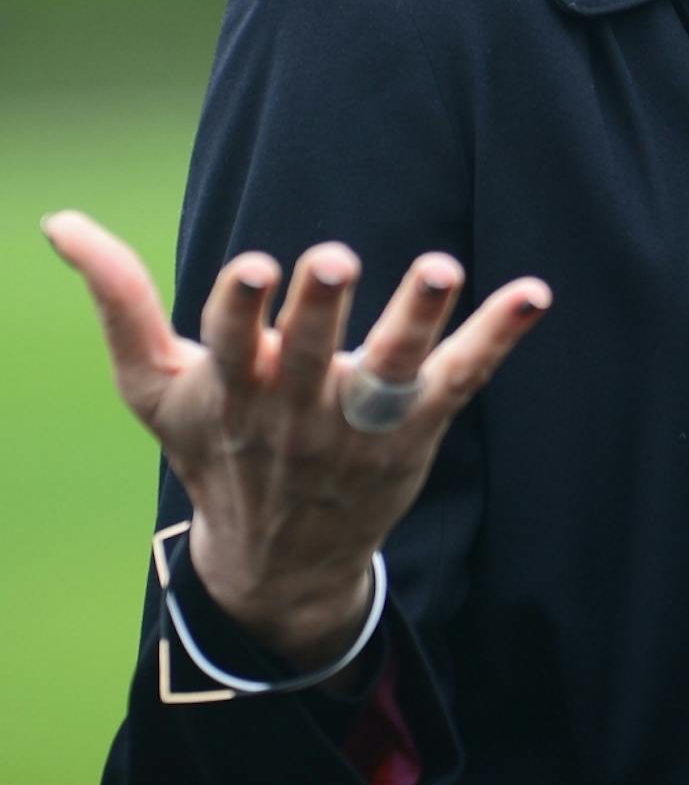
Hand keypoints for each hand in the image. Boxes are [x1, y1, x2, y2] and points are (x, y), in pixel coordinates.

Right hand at [43, 210, 549, 667]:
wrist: (278, 563)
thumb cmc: (213, 446)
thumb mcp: (154, 386)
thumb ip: (116, 299)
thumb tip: (58, 221)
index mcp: (231, 390)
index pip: (228, 342)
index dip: (241, 308)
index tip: (254, 266)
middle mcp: (296, 408)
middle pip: (311, 354)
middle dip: (319, 310)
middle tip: (332, 260)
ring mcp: (361, 421)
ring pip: (393, 366)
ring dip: (417, 314)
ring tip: (441, 264)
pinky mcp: (416, 426)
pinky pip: (464, 376)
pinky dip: (499, 335)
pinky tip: (534, 292)